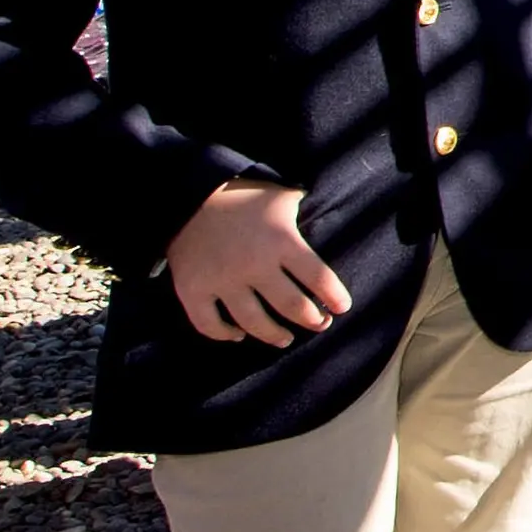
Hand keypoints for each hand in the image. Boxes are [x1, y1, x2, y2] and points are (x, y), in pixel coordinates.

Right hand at [166, 180, 349, 346]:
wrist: (189, 193)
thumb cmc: (246, 195)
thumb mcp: (283, 197)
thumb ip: (308, 209)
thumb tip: (335, 214)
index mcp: (282, 240)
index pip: (319, 278)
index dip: (335, 297)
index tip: (342, 307)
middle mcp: (254, 264)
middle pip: (292, 306)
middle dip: (312, 320)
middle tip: (320, 324)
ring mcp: (221, 279)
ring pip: (254, 323)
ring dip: (274, 335)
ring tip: (285, 338)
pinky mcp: (192, 289)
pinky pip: (208, 324)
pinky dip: (223, 334)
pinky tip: (237, 334)